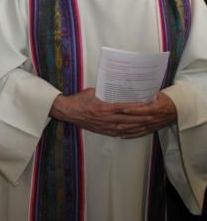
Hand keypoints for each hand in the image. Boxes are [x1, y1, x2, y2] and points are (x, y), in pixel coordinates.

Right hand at [50, 88, 174, 137]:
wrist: (67, 111)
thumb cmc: (78, 100)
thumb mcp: (92, 91)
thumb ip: (104, 91)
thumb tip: (114, 88)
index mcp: (103, 107)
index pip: (124, 107)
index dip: (136, 108)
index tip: (146, 106)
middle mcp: (105, 118)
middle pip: (127, 119)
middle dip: (141, 119)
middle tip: (152, 117)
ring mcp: (104, 126)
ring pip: (124, 128)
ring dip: (136, 126)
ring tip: (147, 125)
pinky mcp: (102, 130)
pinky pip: (117, 133)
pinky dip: (127, 132)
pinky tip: (133, 131)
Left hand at [117, 92, 176, 137]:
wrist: (179, 109)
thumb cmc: (169, 100)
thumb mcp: (161, 95)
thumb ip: (150, 94)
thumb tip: (139, 88)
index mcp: (157, 109)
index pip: (144, 110)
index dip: (134, 110)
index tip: (124, 109)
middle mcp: (155, 118)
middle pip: (140, 121)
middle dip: (128, 123)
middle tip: (116, 123)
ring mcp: (153, 125)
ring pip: (139, 128)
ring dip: (129, 130)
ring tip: (118, 129)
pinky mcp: (153, 129)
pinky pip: (142, 133)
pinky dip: (133, 135)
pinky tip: (124, 136)